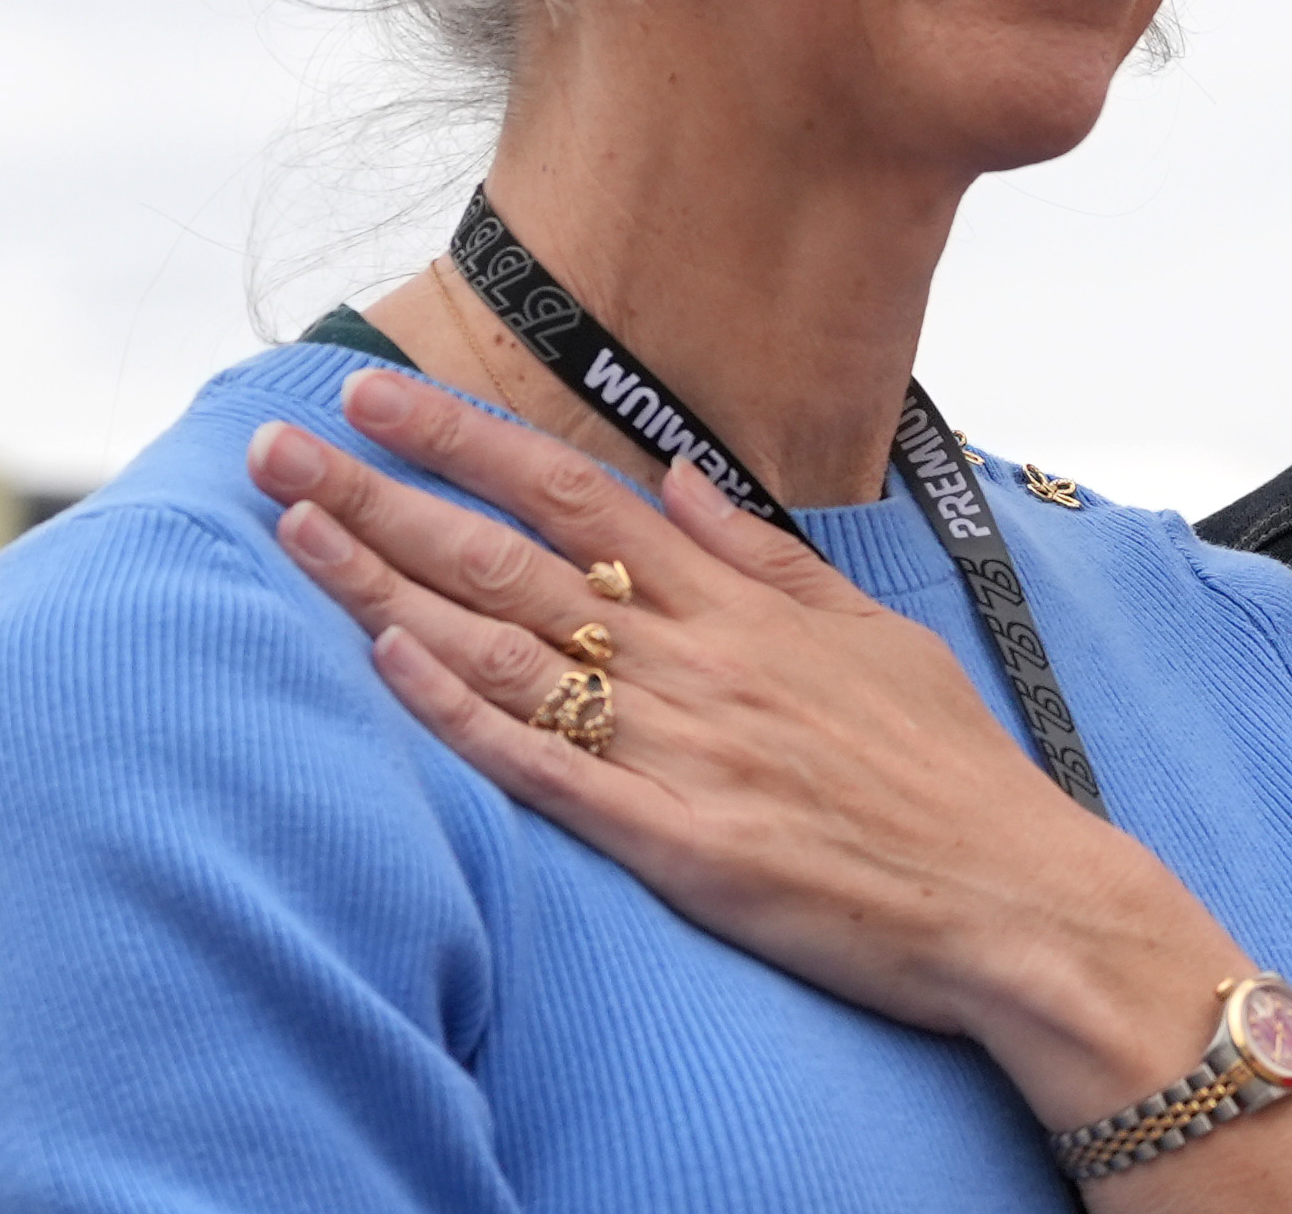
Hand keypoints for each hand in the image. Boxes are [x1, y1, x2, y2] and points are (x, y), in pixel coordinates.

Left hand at [245, 370, 1241, 1124]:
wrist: (1013, 896)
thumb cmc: (949, 773)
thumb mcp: (872, 635)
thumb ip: (766, 557)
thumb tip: (682, 483)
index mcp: (739, 601)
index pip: (573, 490)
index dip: (464, 439)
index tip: (377, 395)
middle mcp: (696, 655)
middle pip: (509, 552)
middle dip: (381, 492)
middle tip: (278, 442)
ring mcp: (679, 746)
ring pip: (504, 645)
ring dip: (384, 583)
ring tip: (290, 530)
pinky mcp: (674, 841)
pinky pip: (546, 767)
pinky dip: (461, 712)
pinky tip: (385, 662)